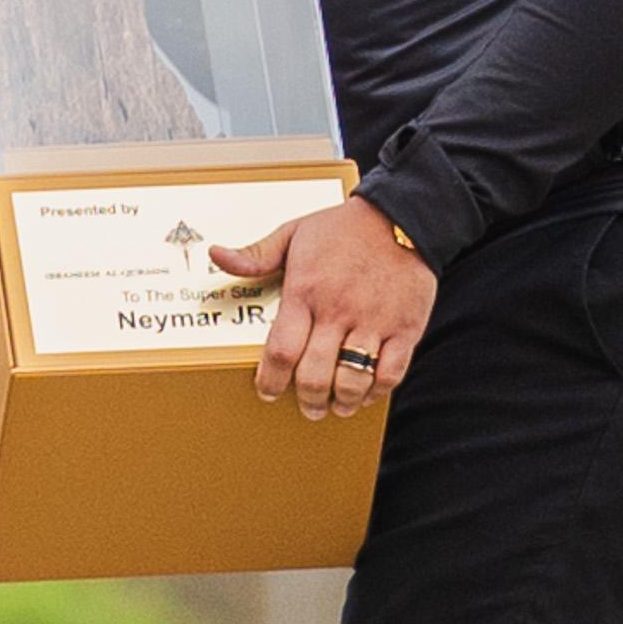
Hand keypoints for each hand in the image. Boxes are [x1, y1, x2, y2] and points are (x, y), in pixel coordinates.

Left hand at [211, 194, 437, 419]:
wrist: (402, 215)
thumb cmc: (343, 228)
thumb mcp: (293, 233)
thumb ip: (256, 254)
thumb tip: (216, 256)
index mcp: (306, 291)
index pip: (282, 351)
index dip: (272, 380)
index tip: (268, 391)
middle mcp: (338, 311)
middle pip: (315, 374)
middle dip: (308, 400)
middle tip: (308, 408)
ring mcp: (374, 321)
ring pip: (353, 379)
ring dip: (342, 401)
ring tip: (337, 406)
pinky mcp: (406, 327)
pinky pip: (391, 372)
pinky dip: (377, 390)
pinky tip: (368, 393)